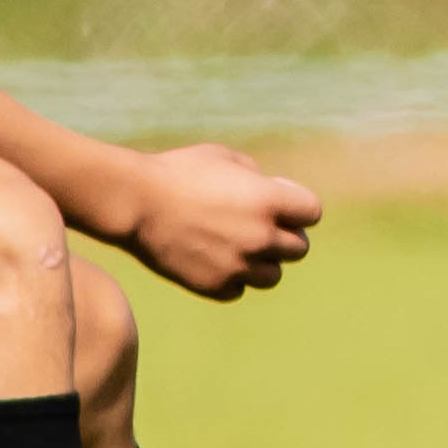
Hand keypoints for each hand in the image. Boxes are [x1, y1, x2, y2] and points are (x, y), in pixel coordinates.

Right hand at [117, 142, 323, 299]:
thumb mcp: (223, 158)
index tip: (280, 204)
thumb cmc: (177, 172)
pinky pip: (238, 289)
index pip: (312, 213)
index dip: (298, 208)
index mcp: (268, 200)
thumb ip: (256, 176)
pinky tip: (213, 260)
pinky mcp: (214, 286)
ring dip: (262, 262)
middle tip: (260, 228)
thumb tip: (272, 192)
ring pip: (273, 275)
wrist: (135, 202)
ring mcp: (238, 265)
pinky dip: (231, 278)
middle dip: (284, 237)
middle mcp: (260, 236)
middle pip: (299, 249)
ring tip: (237, 246)